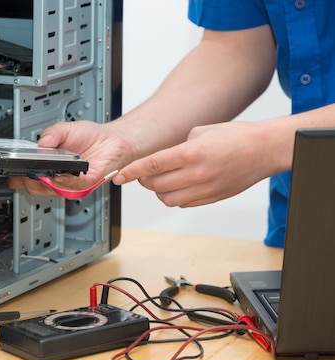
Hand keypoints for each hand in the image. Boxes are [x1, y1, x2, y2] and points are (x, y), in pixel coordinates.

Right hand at [8, 120, 133, 195]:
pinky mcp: (87, 183)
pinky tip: (60, 175)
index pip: (26, 178)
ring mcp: (72, 183)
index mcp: (48, 167)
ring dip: (45, 182)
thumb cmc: (90, 136)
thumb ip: (51, 133)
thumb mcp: (64, 129)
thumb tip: (41, 143)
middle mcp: (59, 178)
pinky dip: (65, 181)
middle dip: (27, 181)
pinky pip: (74, 187)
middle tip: (25, 171)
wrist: (112, 138)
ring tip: (41, 173)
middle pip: (35, 189)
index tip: (13, 169)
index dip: (17, 176)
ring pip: (52, 190)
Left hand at [114, 121, 271, 206]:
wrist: (264, 149)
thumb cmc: (236, 137)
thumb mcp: (200, 132)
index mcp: (191, 153)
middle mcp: (197, 174)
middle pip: (155, 185)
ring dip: (159, 191)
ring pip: (166, 199)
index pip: (152, 165)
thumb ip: (177, 148)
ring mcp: (205, 189)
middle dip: (144, 180)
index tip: (118, 177)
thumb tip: (161, 161)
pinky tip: (180, 185)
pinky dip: (175, 197)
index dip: (131, 172)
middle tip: (144, 173)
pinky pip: (183, 204)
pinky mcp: (212, 199)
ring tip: (164, 179)